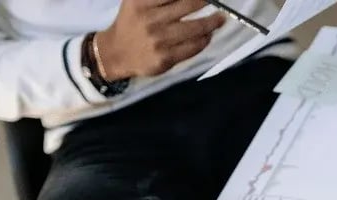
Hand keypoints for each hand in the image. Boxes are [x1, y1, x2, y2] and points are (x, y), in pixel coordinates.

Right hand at [95, 0, 225, 79]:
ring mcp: (159, 40)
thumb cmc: (131, 23)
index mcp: (142, 2)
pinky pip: (192, 48)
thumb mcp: (137, 1)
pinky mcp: (166, 58)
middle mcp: (150, 19)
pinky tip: (208, 35)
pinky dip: (204, 40)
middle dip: (206, 1)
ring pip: (194, 29)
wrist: (116, 53)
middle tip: (217, 2)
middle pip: (188, 5)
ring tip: (220, 19)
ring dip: (212, 23)